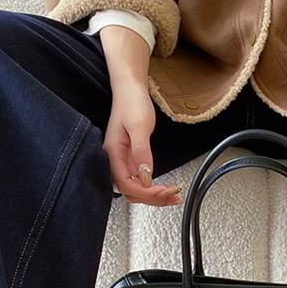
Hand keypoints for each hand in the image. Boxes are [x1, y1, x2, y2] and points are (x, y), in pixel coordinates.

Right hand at [99, 24, 181, 206]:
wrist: (131, 90)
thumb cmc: (132, 103)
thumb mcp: (139, 127)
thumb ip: (141, 153)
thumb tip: (145, 177)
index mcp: (113, 154)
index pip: (126, 185)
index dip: (146, 192)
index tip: (164, 191)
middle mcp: (115, 160)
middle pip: (130, 191)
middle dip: (152, 197)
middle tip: (173, 195)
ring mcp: (123, 160)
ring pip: (135, 188)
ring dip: (153, 196)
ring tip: (173, 196)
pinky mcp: (130, 159)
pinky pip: (139, 179)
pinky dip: (152, 187)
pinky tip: (165, 188)